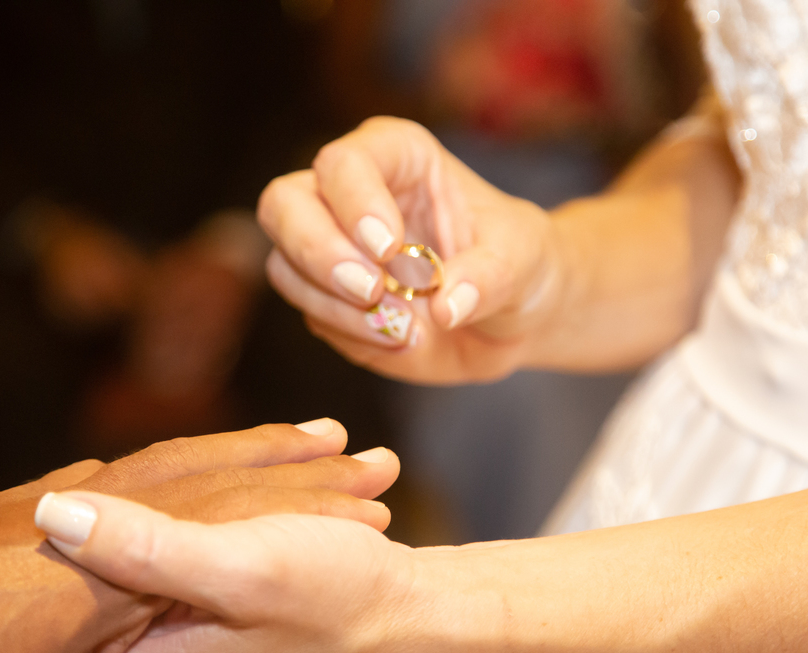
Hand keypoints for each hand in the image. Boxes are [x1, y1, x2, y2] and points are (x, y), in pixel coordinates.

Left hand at [0, 420, 397, 652]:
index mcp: (125, 570)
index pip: (239, 517)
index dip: (308, 502)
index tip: (371, 495)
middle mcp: (107, 519)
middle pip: (221, 472)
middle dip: (297, 464)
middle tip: (359, 456)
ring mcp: (72, 500)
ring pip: (185, 458)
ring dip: (253, 453)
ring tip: (311, 447)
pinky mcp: (41, 504)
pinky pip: (143, 465)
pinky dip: (197, 459)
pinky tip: (208, 471)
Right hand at [257, 116, 560, 384]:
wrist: (511, 316)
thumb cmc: (519, 263)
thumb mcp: (523, 259)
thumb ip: (489, 276)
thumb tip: (447, 306)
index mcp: (396, 157)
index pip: (344, 162)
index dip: (354, 201)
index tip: (388, 249)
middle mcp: (348, 195)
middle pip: (284, 205)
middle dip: (319, 253)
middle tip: (371, 292)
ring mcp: (330, 248)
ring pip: (286, 267)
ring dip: (336, 306)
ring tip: (408, 329)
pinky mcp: (328, 300)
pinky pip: (314, 317)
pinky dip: (353, 335)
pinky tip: (405, 340)